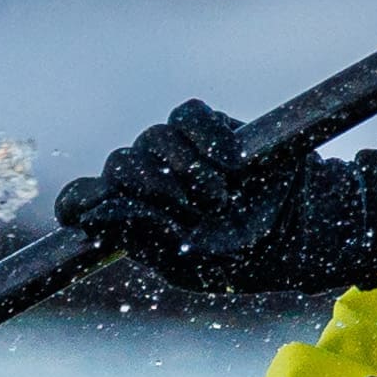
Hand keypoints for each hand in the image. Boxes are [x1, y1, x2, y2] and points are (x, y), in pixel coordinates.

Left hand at [55, 100, 374, 301]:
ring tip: (221, 198)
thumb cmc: (237, 256)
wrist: (295, 230)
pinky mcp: (202, 125)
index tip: (92, 215)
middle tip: (194, 212)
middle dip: (154, 191)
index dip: (81, 203)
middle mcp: (143, 180)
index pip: (82, 200)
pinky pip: (186, 117)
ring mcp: (170, 150)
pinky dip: (207, 140)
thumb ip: (142, 236)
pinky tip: (231, 164)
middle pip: (120, 166)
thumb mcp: (188, 259)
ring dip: (189, 171)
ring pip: (153, 140)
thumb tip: (91, 216)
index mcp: (129, 217)